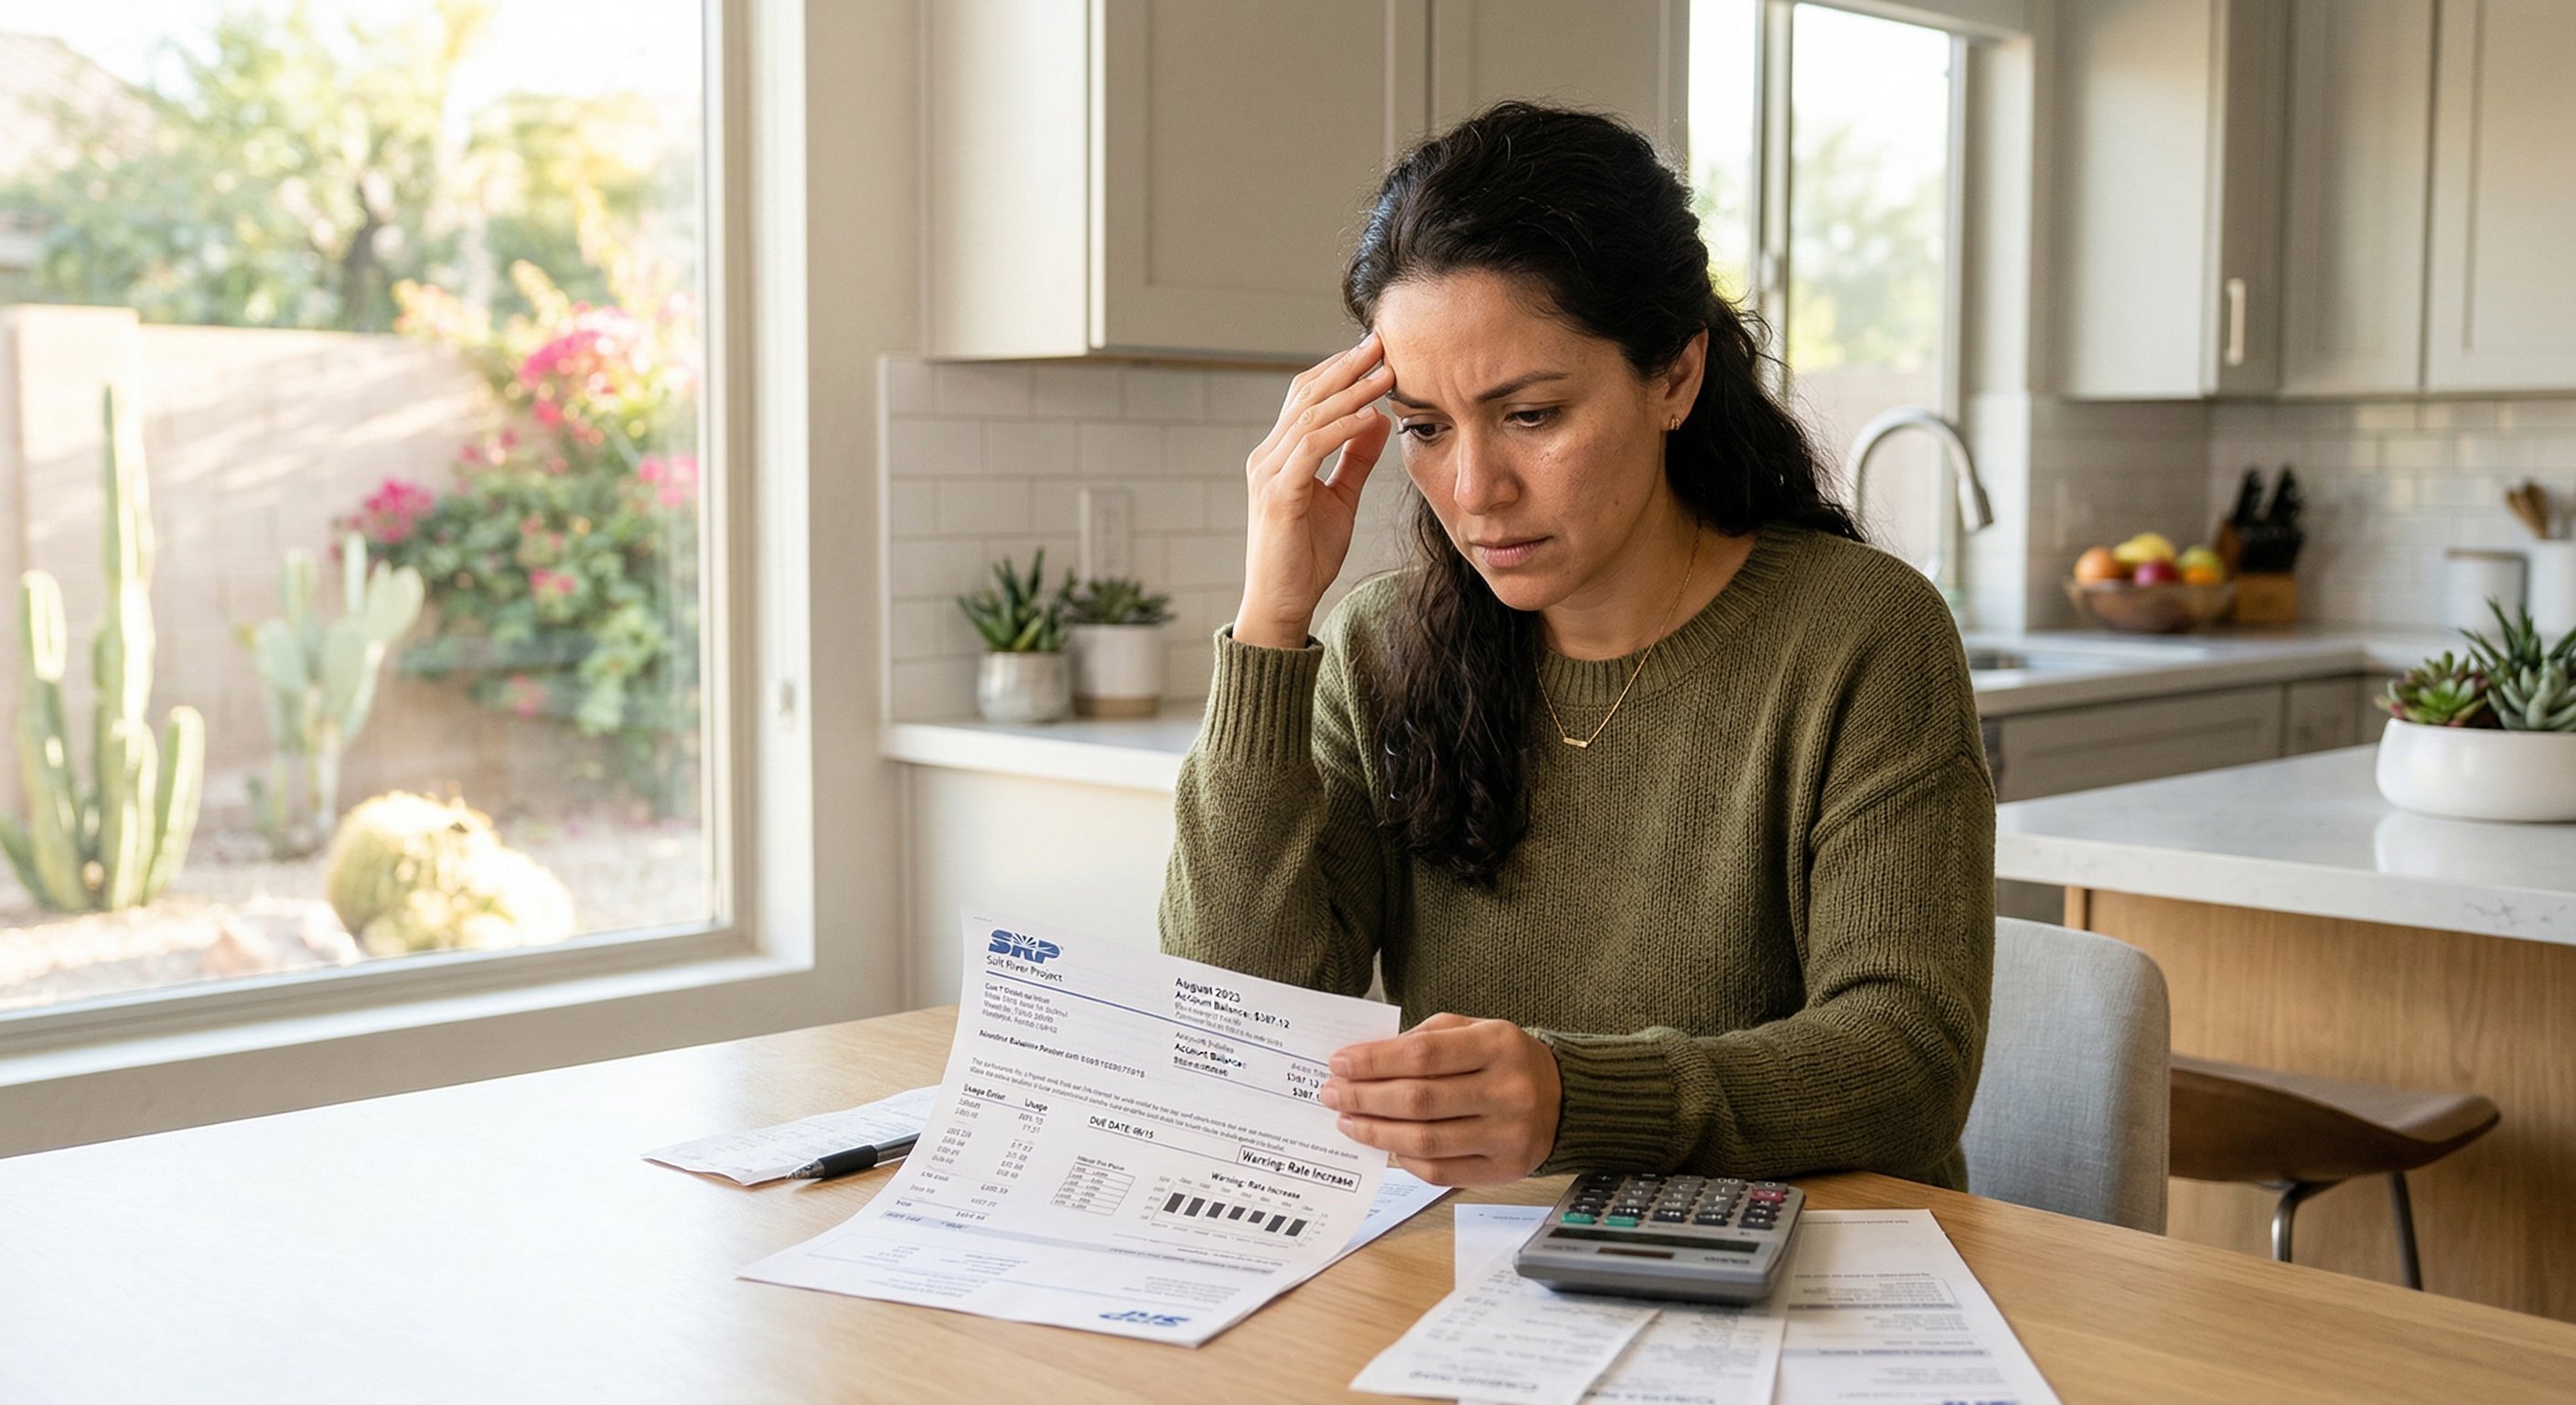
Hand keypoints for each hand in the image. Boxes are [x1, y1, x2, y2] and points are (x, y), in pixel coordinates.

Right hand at [1232, 333, 1394, 648]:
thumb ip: (1354, 459)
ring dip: (1351, 391)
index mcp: (1279, 454)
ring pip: (1311, 415)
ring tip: (1386, 373)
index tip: (1376, 351)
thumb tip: (1378, 420)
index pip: (1305, 396)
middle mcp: (1267, 456)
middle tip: (1381, 343)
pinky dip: (1341, 428)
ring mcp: (1269, 473)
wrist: (1282, 603)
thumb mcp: (1340, 498)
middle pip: (1306, 394)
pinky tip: (1369, 416)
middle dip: (1346, 366)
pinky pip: (1311, 447)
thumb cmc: (1307, 555)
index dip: (1339, 370)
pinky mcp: (1278, 494)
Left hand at [1318, 1012, 1561, 1186]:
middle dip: (1365, 1097)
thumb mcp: (1474, 1030)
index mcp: (1499, 1045)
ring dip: (1376, 1132)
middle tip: (1333, 1094)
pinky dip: (1405, 1160)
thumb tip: (1364, 1062)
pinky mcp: (1504, 1170)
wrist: (1565, 1098)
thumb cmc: (1506, 1060)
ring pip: (1425, 1141)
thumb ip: (1425, 1039)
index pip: (1422, 1054)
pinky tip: (1385, 1145)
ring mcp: (1508, 1136)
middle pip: (1419, 1100)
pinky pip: (1441, 1172)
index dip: (1374, 1061)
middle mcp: (1508, 1091)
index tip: (1339, 1063)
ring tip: (1348, 1121)